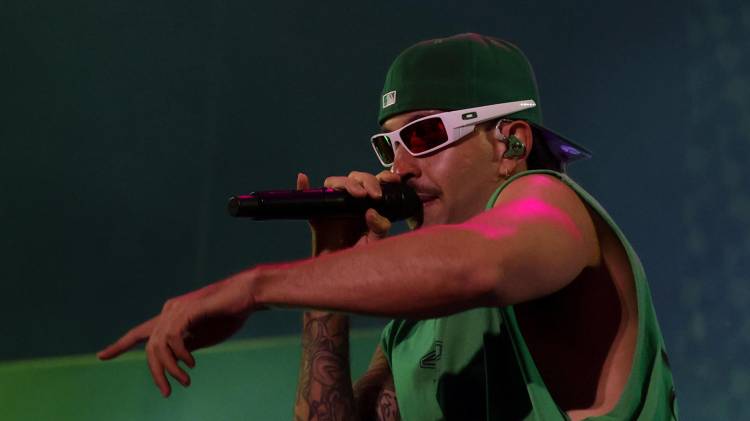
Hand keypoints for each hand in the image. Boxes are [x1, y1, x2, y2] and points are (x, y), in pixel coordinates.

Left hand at [97, 275, 256, 396]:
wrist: (246, 296)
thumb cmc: (228, 315)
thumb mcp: (202, 337)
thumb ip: (184, 346)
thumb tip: (171, 361)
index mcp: (170, 316)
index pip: (140, 332)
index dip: (120, 345)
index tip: (101, 356)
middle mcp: (168, 311)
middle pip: (149, 347)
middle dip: (156, 372)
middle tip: (167, 391)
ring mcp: (177, 309)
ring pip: (159, 345)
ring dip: (170, 368)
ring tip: (184, 380)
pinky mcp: (188, 310)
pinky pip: (173, 337)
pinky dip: (179, 354)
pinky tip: (191, 363)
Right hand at [296, 171, 398, 253]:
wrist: (341, 276)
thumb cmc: (360, 259)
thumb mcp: (376, 243)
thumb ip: (379, 227)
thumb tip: (371, 211)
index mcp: (368, 206)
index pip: (374, 183)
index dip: (382, 177)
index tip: (391, 181)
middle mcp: (351, 203)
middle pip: (355, 179)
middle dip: (365, 181)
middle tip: (372, 195)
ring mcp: (333, 208)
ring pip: (334, 184)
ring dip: (344, 183)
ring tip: (356, 194)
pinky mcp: (317, 217)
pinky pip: (308, 198)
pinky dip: (304, 187)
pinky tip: (303, 179)